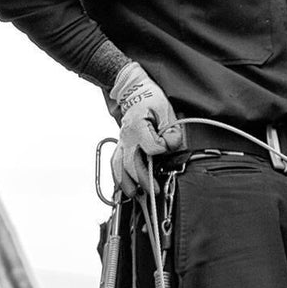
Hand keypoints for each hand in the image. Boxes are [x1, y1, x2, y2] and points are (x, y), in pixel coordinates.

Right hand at [108, 61, 181, 196]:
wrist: (134, 92)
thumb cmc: (151, 101)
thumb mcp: (167, 112)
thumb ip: (172, 132)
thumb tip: (170, 146)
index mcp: (139, 126)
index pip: (151, 146)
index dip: (161, 149)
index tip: (166, 147)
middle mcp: (127, 136)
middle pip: (132, 163)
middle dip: (143, 180)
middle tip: (153, 191)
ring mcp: (121, 142)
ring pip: (119, 167)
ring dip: (126, 183)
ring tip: (135, 195)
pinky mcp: (120, 146)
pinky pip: (115, 164)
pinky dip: (118, 178)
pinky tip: (124, 188)